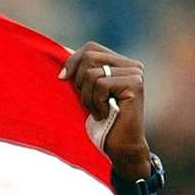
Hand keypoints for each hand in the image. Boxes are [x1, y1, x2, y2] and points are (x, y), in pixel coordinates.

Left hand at [59, 42, 149, 179]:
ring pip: (92, 73)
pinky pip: (100, 84)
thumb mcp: (84, 93)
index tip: (61, 79)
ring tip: (97, 110)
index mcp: (119, 63)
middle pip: (89, 56)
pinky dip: (95, 102)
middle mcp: (131, 65)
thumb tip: (59, 50)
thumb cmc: (98, 122)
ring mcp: (135, 73)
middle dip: (78, 81)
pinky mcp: (135, 83)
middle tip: (87, 101)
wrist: (118, 146)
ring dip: (86, 96)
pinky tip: (105, 114)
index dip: (72, 61)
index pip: (90, 48)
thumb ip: (78, 73)